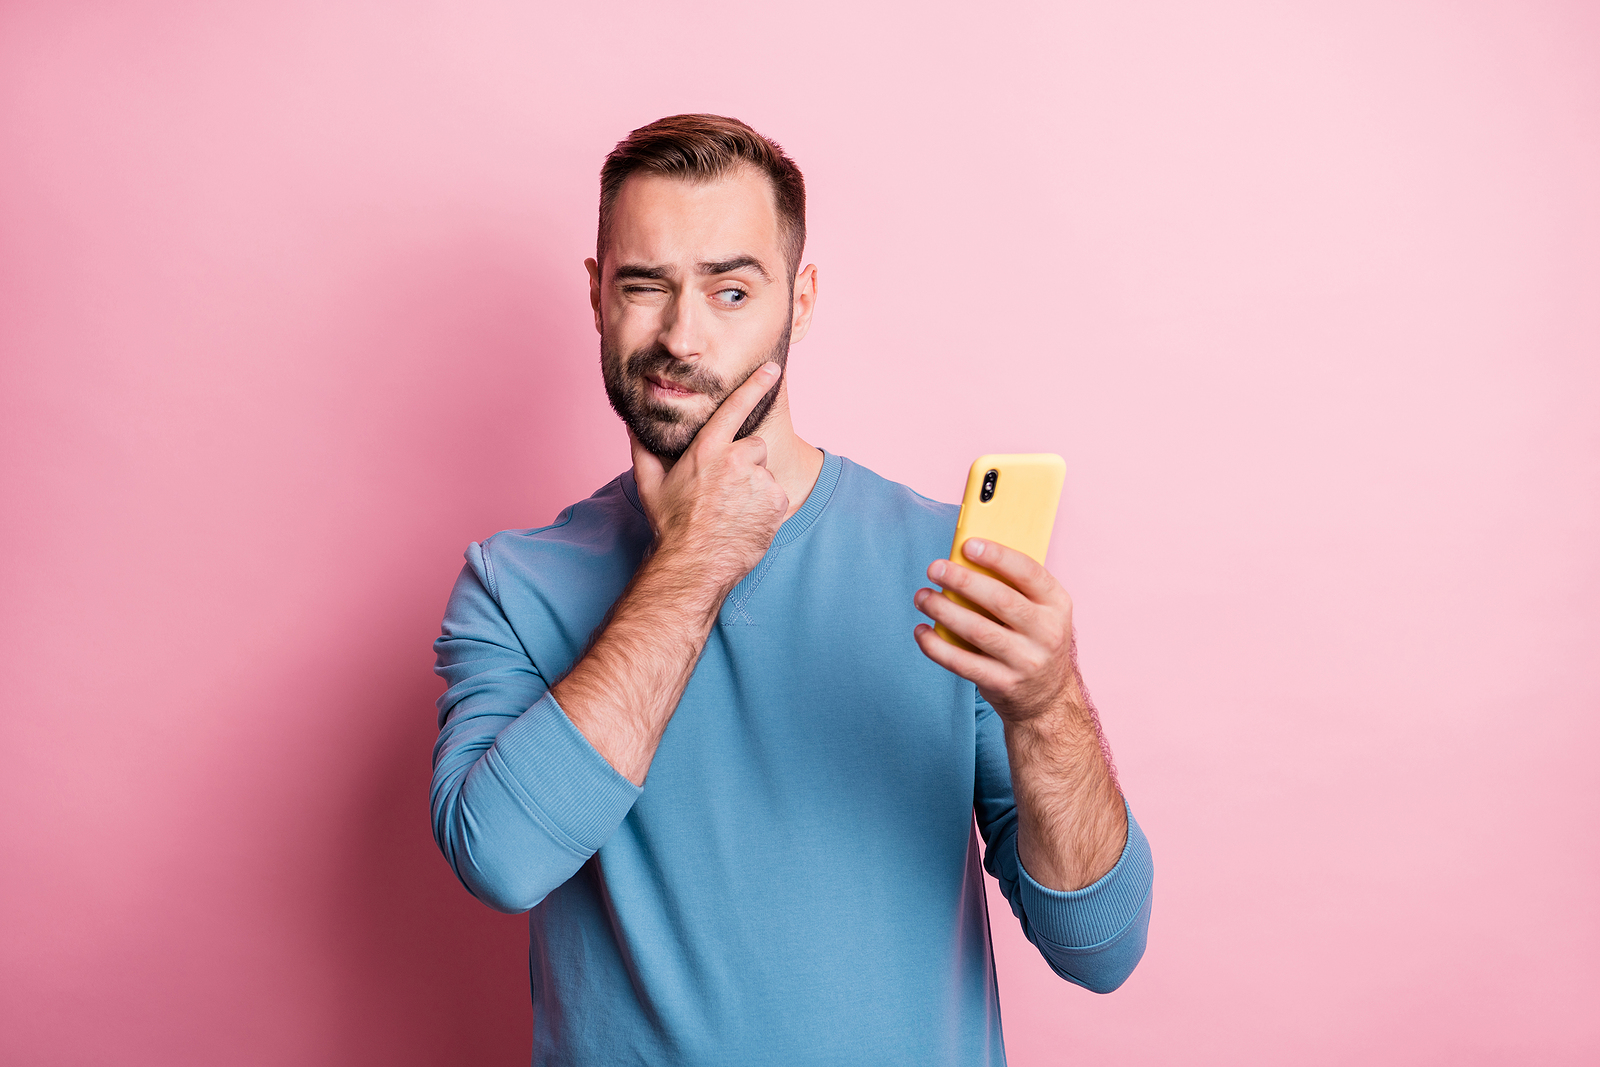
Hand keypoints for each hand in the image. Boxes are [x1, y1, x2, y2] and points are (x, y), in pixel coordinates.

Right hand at [630, 362, 789, 594]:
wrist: (693, 564)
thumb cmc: (670, 524)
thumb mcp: (649, 483)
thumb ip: (642, 448)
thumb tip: (632, 424)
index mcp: (708, 449)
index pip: (736, 407)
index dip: (756, 384)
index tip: (773, 369)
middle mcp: (737, 460)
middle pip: (752, 446)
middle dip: (743, 462)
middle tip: (723, 490)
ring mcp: (759, 481)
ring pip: (763, 473)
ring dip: (753, 487)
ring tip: (731, 510)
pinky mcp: (776, 502)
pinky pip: (775, 496)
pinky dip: (764, 507)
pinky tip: (744, 521)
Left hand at [912, 538, 1080, 725]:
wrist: (1048, 699)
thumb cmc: (1033, 642)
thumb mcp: (1040, 613)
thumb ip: (1013, 589)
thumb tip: (964, 561)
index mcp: (1057, 605)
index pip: (1029, 572)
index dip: (998, 556)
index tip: (968, 545)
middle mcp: (1047, 633)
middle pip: (1000, 600)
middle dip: (962, 580)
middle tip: (935, 568)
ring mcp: (1026, 661)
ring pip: (978, 630)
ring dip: (944, 610)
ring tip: (923, 597)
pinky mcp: (1004, 684)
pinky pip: (963, 663)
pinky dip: (936, 646)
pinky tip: (922, 631)